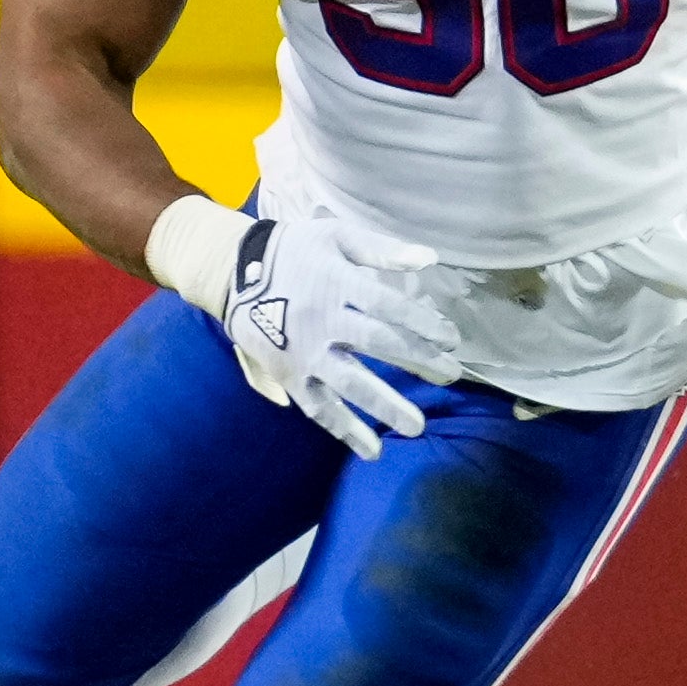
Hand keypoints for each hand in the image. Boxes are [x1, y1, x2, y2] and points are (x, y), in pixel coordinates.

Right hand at [216, 210, 459, 458]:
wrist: (233, 272)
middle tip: (452, 375)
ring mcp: (304, 353)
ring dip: (384, 406)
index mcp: (337, 284)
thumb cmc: (295, 250)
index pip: (388, 305)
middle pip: (377, 343)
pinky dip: (344, 429)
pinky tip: (372, 450)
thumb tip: (431, 258)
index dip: (423, 322)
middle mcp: (322, 321)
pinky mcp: (289, 376)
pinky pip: (319, 407)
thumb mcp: (336, 235)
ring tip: (417, 427)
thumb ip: (382, 250)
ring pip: (348, 383)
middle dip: (418, 360)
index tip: (452, 339)